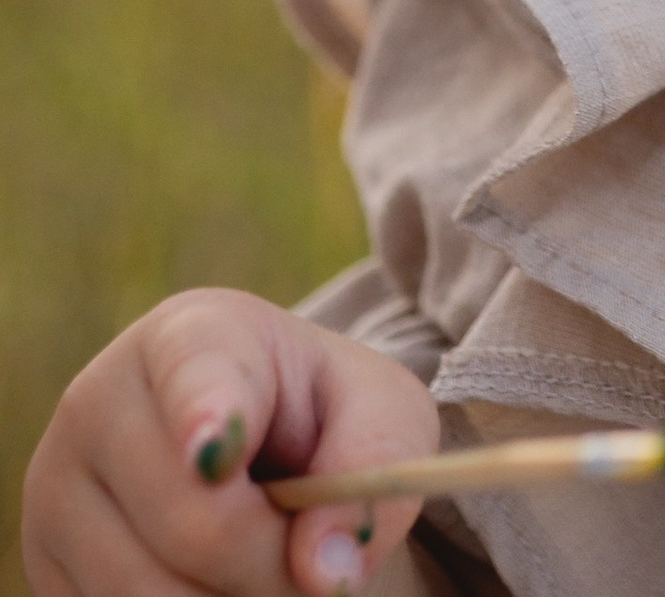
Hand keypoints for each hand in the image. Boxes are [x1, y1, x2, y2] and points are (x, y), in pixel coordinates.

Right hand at [22, 288, 439, 596]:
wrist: (251, 448)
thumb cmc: (320, 418)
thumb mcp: (378, 413)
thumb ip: (374, 465)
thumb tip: (325, 569)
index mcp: (192, 335)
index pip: (195, 375)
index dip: (208, 417)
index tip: (217, 454)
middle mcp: (98, 402)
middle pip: (193, 525)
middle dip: (271, 564)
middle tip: (306, 556)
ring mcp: (55, 491)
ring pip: (149, 596)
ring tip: (258, 565)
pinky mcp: (43, 567)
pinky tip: (204, 584)